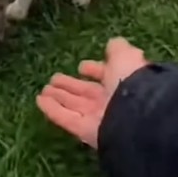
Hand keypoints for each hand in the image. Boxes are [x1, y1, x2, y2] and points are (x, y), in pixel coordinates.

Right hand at [35, 37, 149, 147]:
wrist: (138, 114)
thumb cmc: (132, 81)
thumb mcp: (126, 56)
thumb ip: (117, 49)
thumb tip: (111, 45)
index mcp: (123, 82)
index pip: (106, 76)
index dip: (94, 70)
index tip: (80, 66)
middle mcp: (111, 101)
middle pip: (86, 92)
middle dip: (71, 85)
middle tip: (54, 79)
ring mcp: (97, 117)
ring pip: (74, 105)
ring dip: (59, 97)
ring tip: (44, 89)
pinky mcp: (85, 131)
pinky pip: (66, 118)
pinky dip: (52, 110)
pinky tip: (39, 100)